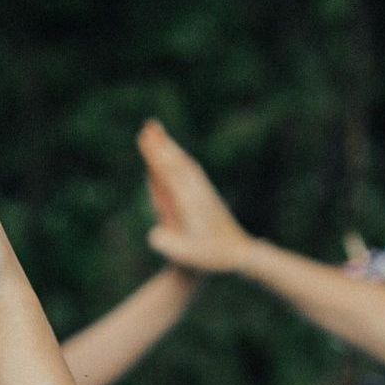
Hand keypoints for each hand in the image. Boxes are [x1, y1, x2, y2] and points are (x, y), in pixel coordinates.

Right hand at [137, 121, 252, 273]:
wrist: (239, 255)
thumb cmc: (212, 258)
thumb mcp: (188, 257)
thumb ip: (171, 246)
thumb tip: (154, 235)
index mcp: (191, 202)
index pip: (170, 173)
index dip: (157, 156)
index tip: (146, 138)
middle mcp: (198, 193)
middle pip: (177, 163)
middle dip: (162, 145)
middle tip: (149, 125)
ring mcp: (203, 193)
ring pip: (185, 165)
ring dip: (171, 149)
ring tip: (159, 135)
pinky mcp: (206, 197)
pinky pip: (190, 174)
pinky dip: (180, 162)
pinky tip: (177, 158)